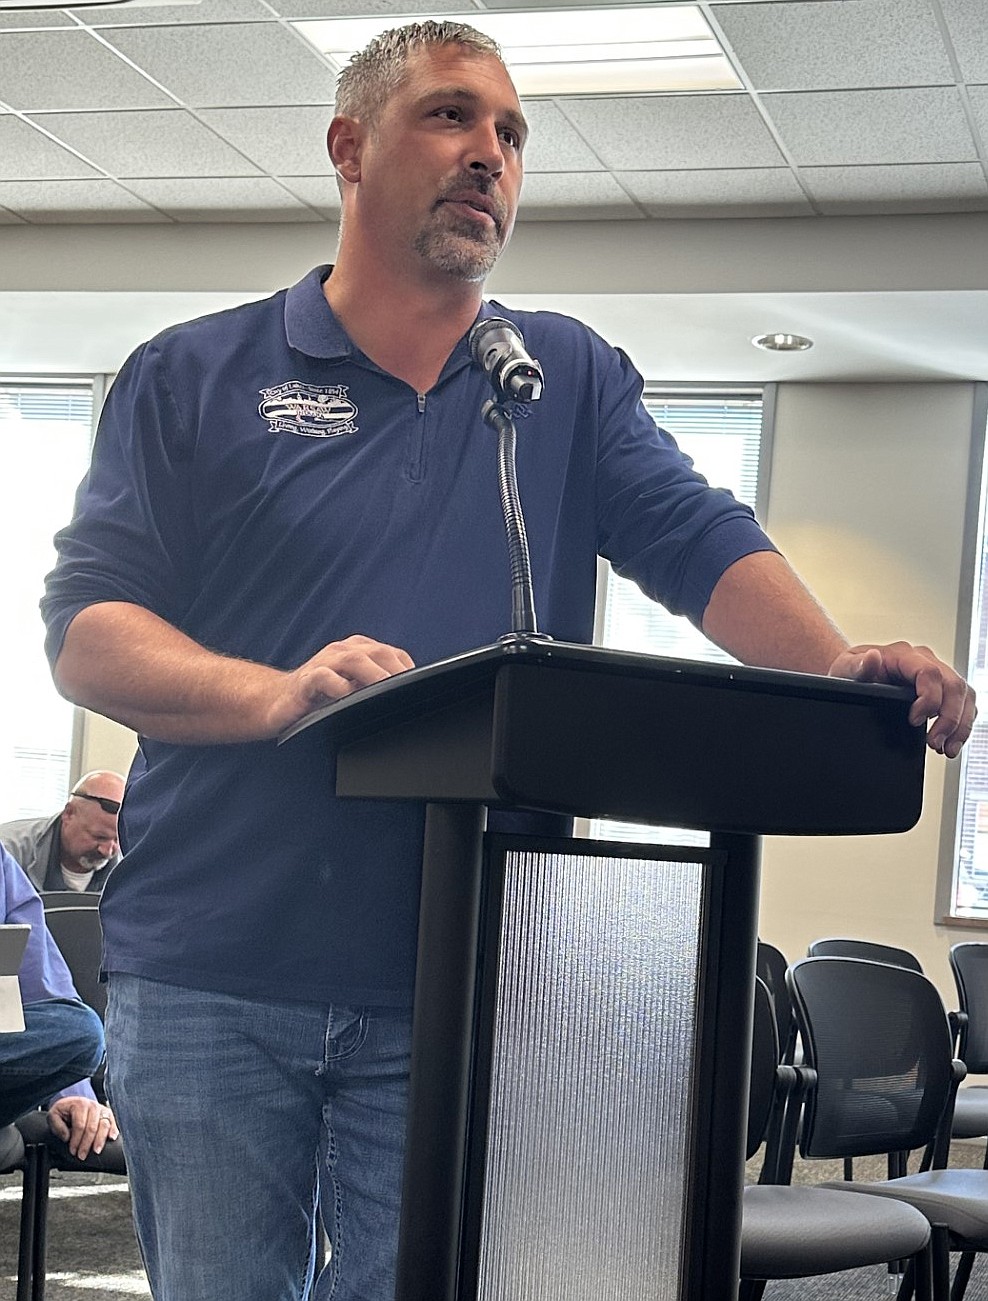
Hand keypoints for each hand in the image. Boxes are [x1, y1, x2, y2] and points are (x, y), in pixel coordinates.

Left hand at [47, 1097, 118, 1159]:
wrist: (72, 1103)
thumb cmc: (63, 1111)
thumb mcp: (54, 1116)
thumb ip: (57, 1126)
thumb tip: (67, 1137)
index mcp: (79, 1105)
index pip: (80, 1125)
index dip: (76, 1140)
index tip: (73, 1151)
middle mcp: (92, 1105)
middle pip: (92, 1127)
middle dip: (87, 1144)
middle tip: (82, 1155)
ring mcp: (101, 1109)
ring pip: (104, 1125)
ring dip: (100, 1140)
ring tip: (96, 1151)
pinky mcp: (107, 1113)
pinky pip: (112, 1122)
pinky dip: (113, 1130)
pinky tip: (111, 1138)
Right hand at [268, 634, 414, 735]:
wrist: (278, 702)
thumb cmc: (320, 697)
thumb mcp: (353, 689)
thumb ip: (376, 688)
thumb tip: (410, 701)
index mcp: (357, 651)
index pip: (392, 654)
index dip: (408, 669)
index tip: (422, 688)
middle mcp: (342, 651)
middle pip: (377, 653)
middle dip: (396, 671)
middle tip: (411, 691)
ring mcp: (323, 663)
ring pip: (353, 660)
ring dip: (373, 674)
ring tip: (387, 689)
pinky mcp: (305, 680)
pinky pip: (323, 677)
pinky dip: (338, 685)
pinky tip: (347, 696)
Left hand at [828, 642, 975, 757]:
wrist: (854, 673)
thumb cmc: (851, 670)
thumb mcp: (847, 668)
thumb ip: (859, 667)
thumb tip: (872, 658)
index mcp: (903, 655)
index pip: (930, 672)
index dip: (929, 698)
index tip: (915, 720)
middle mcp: (924, 661)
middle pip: (954, 685)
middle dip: (949, 719)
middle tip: (935, 743)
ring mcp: (936, 674)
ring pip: (964, 695)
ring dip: (960, 726)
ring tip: (946, 749)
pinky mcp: (941, 689)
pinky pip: (963, 703)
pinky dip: (961, 725)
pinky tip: (950, 743)